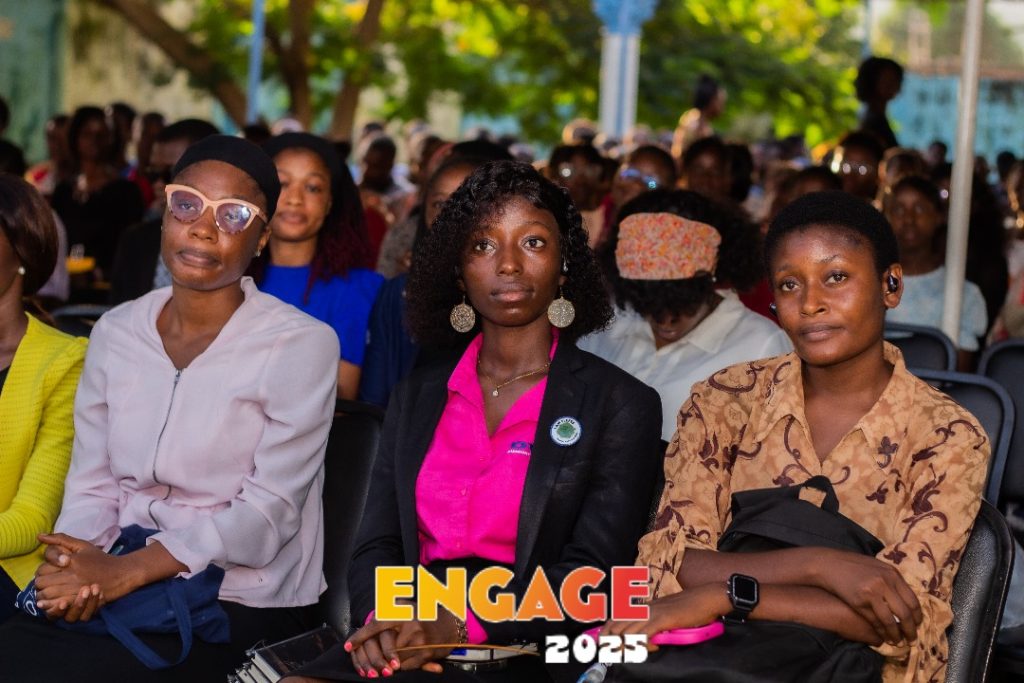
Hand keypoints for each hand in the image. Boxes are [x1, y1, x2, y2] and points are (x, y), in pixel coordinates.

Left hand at [35, 533, 135, 614]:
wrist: (121, 573)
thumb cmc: (101, 559)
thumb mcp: (82, 545)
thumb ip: (60, 540)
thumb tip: (40, 536)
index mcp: (70, 561)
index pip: (42, 569)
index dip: (42, 572)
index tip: (49, 573)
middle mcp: (71, 575)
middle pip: (41, 583)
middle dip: (41, 584)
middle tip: (47, 584)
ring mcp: (75, 589)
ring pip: (46, 596)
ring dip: (44, 596)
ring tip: (49, 593)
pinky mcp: (79, 601)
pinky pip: (56, 606)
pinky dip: (51, 606)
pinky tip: (54, 602)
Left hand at [345, 610, 458, 676]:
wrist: (449, 625)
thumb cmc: (423, 616)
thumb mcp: (405, 606)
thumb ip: (388, 608)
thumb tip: (368, 616)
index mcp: (403, 611)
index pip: (376, 624)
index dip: (360, 637)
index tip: (347, 646)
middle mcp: (411, 624)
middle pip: (384, 647)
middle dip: (374, 657)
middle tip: (366, 664)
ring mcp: (420, 640)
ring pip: (394, 659)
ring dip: (387, 663)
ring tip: (386, 661)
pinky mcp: (426, 654)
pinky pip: (406, 666)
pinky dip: (400, 667)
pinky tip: (400, 663)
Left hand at [601, 584, 726, 647]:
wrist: (706, 597)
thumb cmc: (689, 607)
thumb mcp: (666, 614)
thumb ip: (655, 625)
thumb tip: (647, 639)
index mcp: (643, 607)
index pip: (617, 618)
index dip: (606, 630)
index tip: (600, 642)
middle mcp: (644, 608)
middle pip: (617, 625)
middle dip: (609, 641)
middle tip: (606, 653)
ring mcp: (652, 612)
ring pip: (628, 630)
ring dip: (622, 645)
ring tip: (619, 654)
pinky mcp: (663, 618)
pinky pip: (646, 633)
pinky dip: (641, 643)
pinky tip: (644, 648)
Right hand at [811, 548, 922, 645]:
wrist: (829, 564)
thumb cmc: (854, 566)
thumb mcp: (877, 568)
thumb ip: (892, 581)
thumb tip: (905, 600)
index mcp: (893, 574)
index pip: (913, 600)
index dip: (918, 617)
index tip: (918, 625)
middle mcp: (885, 582)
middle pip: (905, 613)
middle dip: (911, 629)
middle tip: (912, 639)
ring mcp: (872, 592)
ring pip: (891, 620)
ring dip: (896, 634)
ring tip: (898, 642)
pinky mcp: (859, 601)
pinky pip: (875, 621)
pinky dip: (881, 632)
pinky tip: (884, 637)